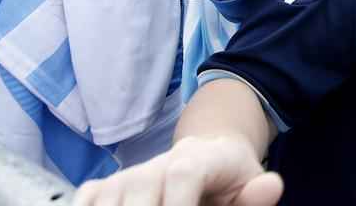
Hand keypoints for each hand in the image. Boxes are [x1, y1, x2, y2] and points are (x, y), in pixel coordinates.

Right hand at [74, 135, 282, 205]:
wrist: (205, 155)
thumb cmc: (228, 178)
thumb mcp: (249, 184)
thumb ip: (256, 195)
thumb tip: (272, 185)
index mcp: (195, 160)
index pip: (181, 176)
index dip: (179, 205)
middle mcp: (153, 165)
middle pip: (138, 195)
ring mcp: (124, 176)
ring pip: (107, 202)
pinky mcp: (101, 189)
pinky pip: (84, 203)